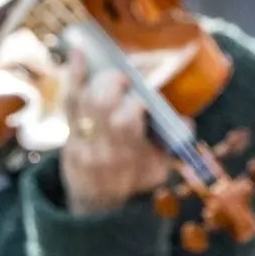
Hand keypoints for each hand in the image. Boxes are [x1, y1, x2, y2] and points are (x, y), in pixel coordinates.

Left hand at [58, 49, 171, 216]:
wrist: (98, 205)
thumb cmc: (135, 180)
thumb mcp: (160, 170)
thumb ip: (173, 146)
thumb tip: (186, 121)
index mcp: (125, 155)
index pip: (126, 120)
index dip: (135, 102)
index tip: (144, 97)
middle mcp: (99, 145)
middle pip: (100, 104)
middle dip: (113, 83)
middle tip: (127, 80)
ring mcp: (80, 139)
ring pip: (83, 99)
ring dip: (98, 77)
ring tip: (114, 69)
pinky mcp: (68, 132)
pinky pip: (68, 101)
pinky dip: (73, 75)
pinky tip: (78, 51)